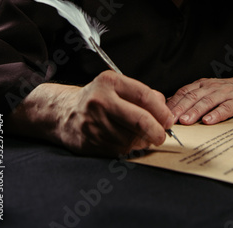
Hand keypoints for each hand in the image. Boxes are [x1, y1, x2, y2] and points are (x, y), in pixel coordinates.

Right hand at [59, 71, 173, 156]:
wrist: (64, 112)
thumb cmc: (97, 98)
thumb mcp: (117, 86)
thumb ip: (142, 94)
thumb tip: (164, 108)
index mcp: (109, 82)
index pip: (144, 95)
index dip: (161, 110)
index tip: (168, 119)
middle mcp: (100, 101)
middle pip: (139, 119)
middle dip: (156, 131)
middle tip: (162, 135)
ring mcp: (94, 123)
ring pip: (131, 138)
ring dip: (143, 142)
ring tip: (143, 138)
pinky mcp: (90, 142)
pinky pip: (119, 150)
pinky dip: (129, 149)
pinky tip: (129, 143)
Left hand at [166, 74, 232, 124]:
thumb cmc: (226, 91)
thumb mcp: (206, 90)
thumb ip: (190, 96)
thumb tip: (168, 105)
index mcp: (201, 85)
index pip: (183, 92)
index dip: (172, 103)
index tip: (161, 114)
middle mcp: (210, 87)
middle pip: (192, 97)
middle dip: (179, 109)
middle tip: (168, 120)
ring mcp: (224, 94)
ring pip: (206, 102)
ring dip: (194, 112)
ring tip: (185, 121)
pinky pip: (225, 108)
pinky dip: (216, 114)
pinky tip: (209, 121)